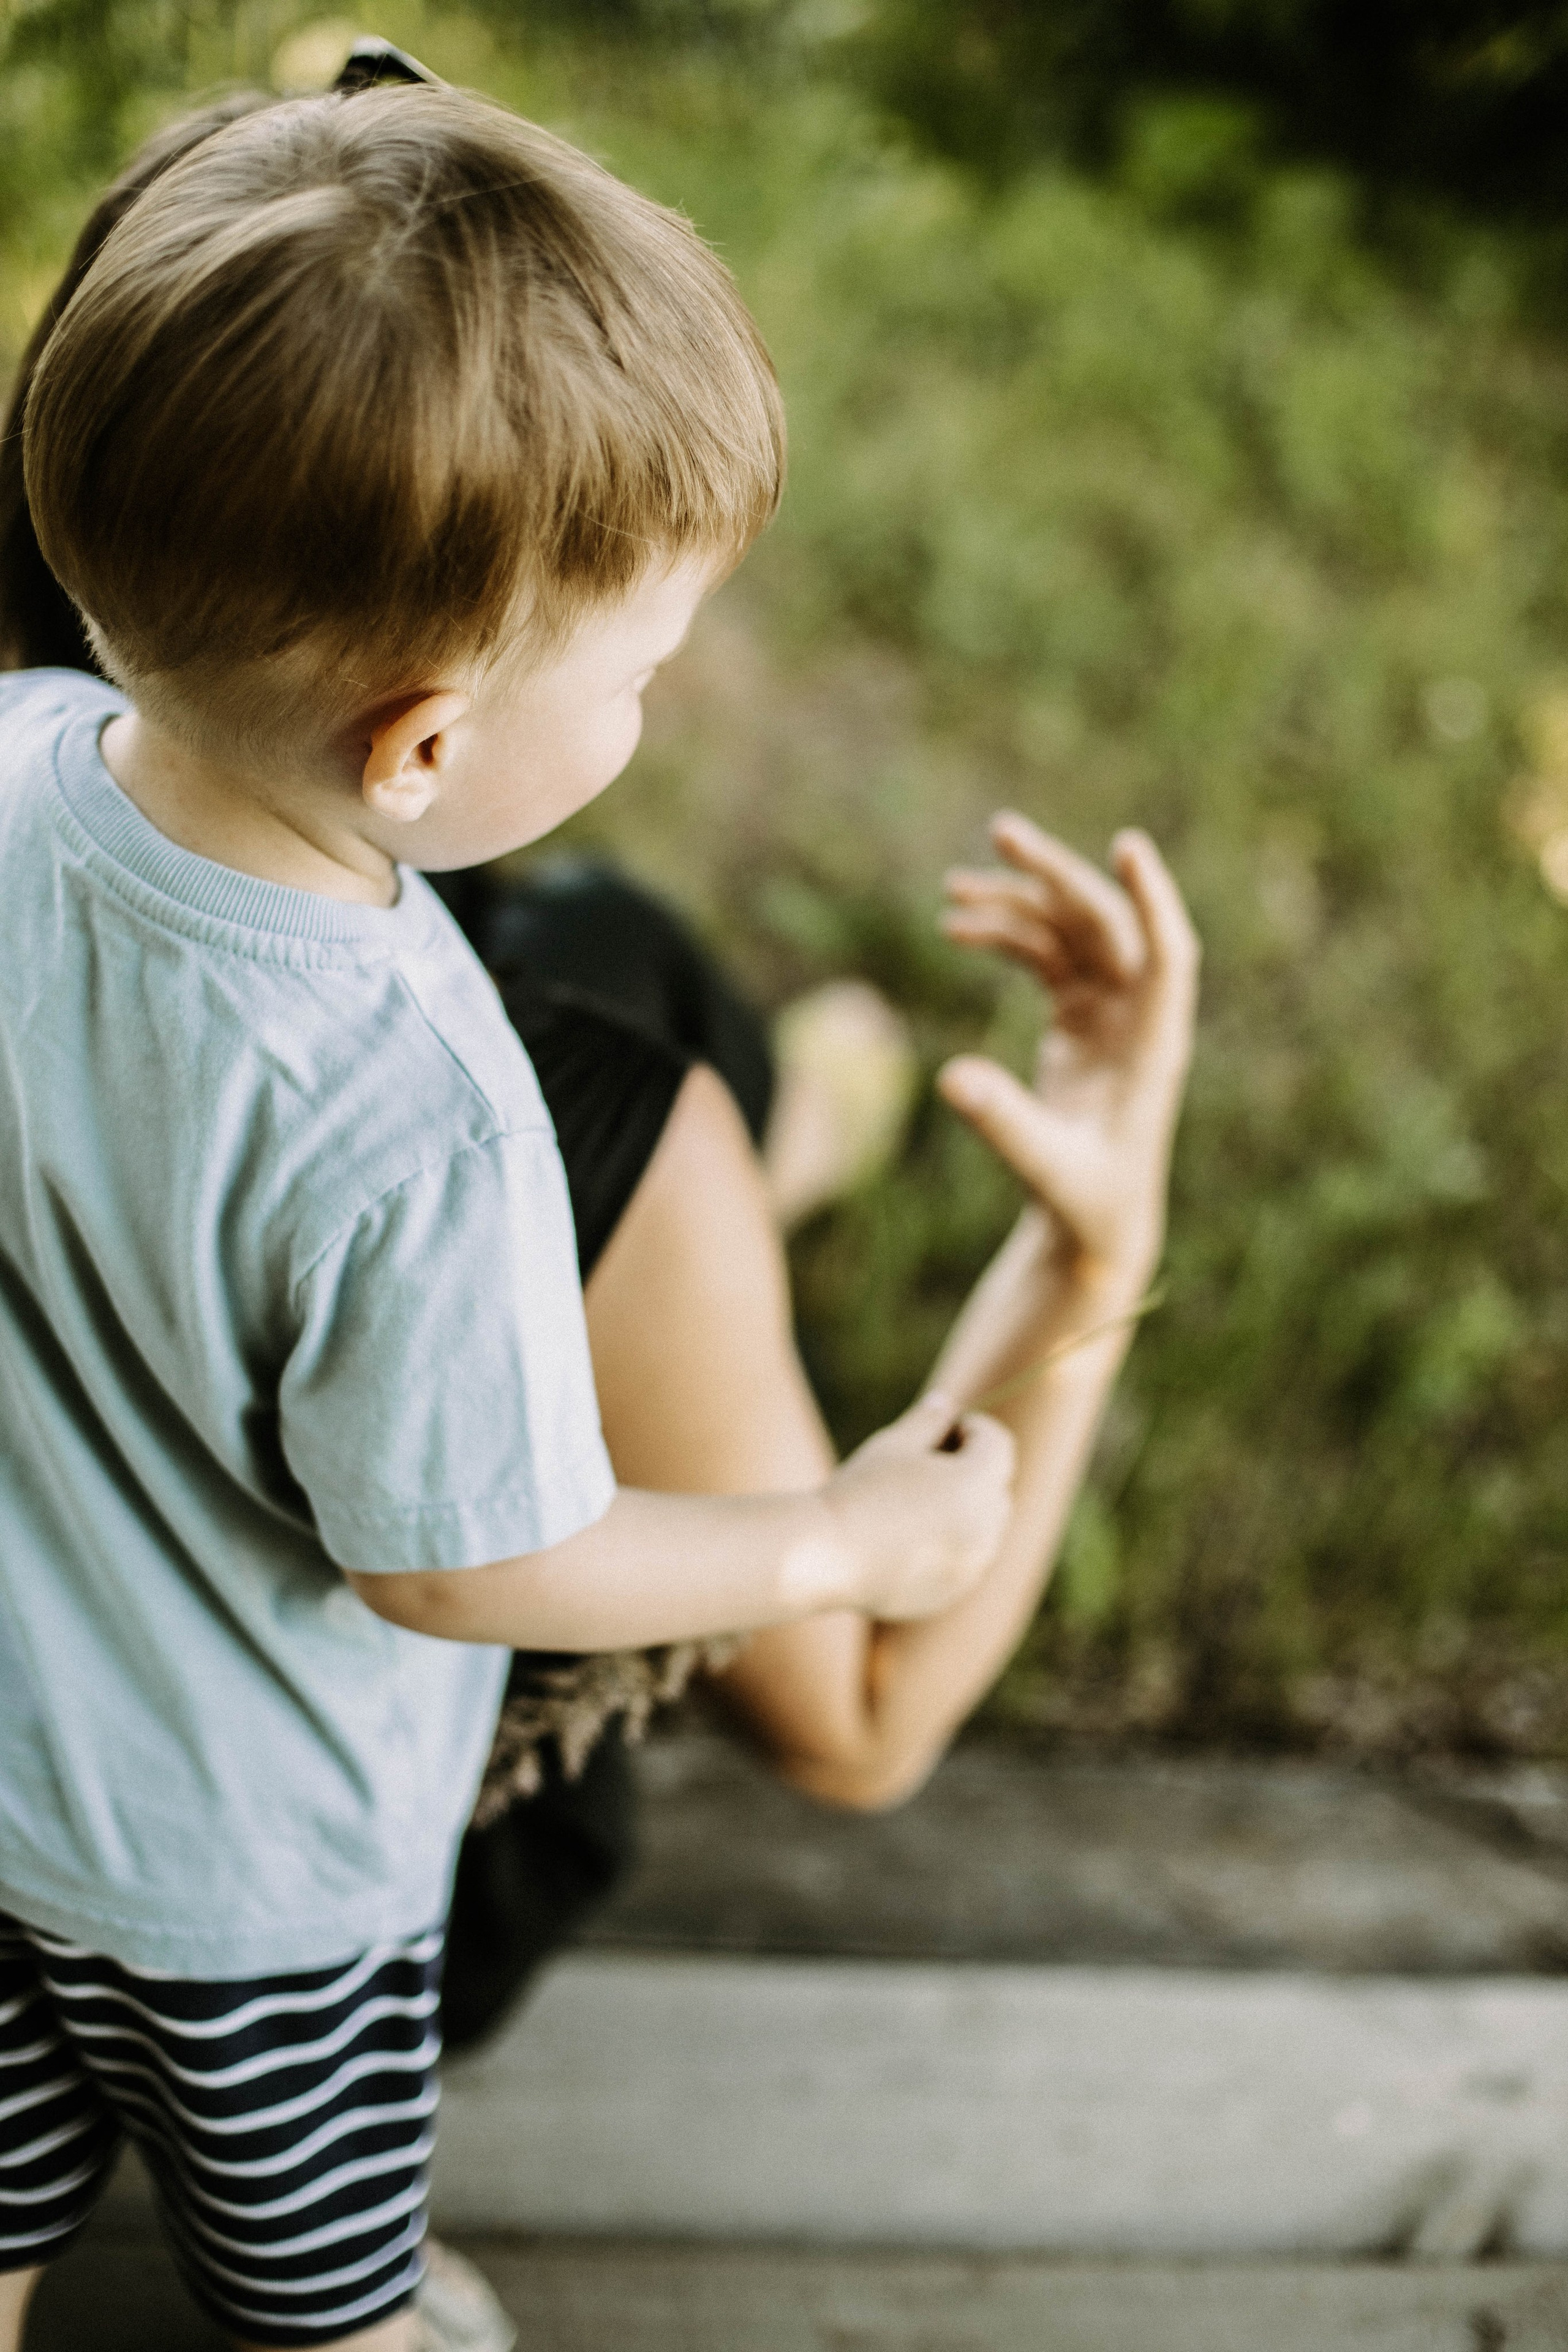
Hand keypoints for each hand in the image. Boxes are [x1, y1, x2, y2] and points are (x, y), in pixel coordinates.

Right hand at [823, 1391, 1015, 1619]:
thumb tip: (947, 1404)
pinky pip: (969, 1559)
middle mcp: (986, 1528)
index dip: (975, 1428)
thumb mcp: (894, 1444)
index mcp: (976, 1484)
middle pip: (997, 1485)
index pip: (998, 1444)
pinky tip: (911, 1538)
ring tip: (917, 1502)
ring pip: (987, 1526)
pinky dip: (954, 1544)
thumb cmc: (859, 1490)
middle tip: (928, 1462)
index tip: (945, 1427)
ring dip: (966, 1508)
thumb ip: (929, 1420)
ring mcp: (973, 1565)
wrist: (826, 1556)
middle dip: (973, 1468)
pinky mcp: (955, 1590)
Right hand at [937, 813, 1197, 1293]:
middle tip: (1001, 832)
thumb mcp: (1044, 1168)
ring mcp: (1110, 1011)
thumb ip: (1003, 1123)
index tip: (1127, 845)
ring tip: (952, 891)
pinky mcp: (1080, 1017)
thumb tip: (948, 1078)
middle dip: (1056, 874)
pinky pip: (1046, 956)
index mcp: (1154, 1046)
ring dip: (1018, 902)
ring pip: (1071, 931)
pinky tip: (956, 927)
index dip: (1152, 899)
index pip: (1167, 955)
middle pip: (1107, 922)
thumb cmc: (1087, 1204)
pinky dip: (1006, 936)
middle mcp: (1138, 1016)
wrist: (1094, 1222)